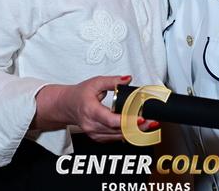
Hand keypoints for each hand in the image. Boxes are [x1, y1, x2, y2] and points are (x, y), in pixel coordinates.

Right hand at [35, 75, 158, 141]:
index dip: (127, 121)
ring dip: (135, 132)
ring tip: (149, 125)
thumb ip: (112, 81)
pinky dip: (128, 134)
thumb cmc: (80, 94)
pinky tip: (138, 129)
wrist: (66, 106)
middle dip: (138, 127)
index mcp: (91, 111)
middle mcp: (92, 126)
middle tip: (152, 121)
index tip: (141, 118)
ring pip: (119, 137)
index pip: (111, 121)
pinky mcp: (98, 138)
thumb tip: (127, 79)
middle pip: (119, 130)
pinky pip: (116, 138)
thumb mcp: (95, 82)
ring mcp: (95, 134)